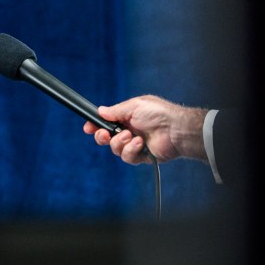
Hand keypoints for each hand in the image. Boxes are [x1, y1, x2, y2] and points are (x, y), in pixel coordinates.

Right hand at [83, 94, 207, 165]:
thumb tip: (100, 111)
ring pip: (115, 149)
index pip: (105, 122)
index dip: (95, 125)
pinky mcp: (141, 156)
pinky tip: (140, 143)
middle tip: (104, 134)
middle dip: (101, 136)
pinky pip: (127, 157)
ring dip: (119, 142)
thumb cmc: (159, 113)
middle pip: (106, 138)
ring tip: (130, 136)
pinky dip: (131, 150)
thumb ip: (115, 111)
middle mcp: (128, 130)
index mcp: (126, 117)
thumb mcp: (134, 106)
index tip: (88, 128)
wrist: (176, 130)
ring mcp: (134, 144)